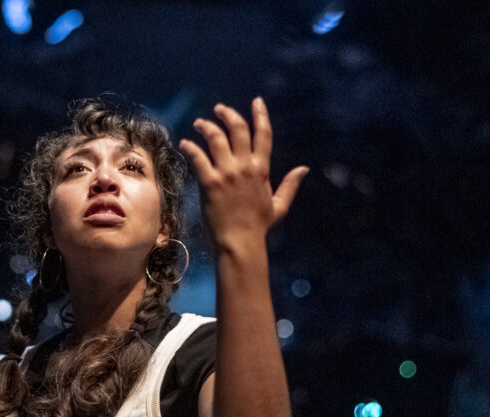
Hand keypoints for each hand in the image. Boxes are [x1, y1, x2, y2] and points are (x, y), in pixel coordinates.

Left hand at [179, 98, 307, 249]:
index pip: (263, 135)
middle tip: (219, 109)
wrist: (240, 242)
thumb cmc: (258, 227)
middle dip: (228, 114)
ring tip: (199, 123)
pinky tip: (185, 143)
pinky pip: (198, 158)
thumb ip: (290, 185)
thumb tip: (304, 169)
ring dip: (207, 126)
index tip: (257, 102)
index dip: (260, 115)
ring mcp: (227, 174)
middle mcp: (245, 167)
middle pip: (238, 129)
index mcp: (261, 170)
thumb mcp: (279, 205)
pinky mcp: (210, 183)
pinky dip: (191, 147)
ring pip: (216, 138)